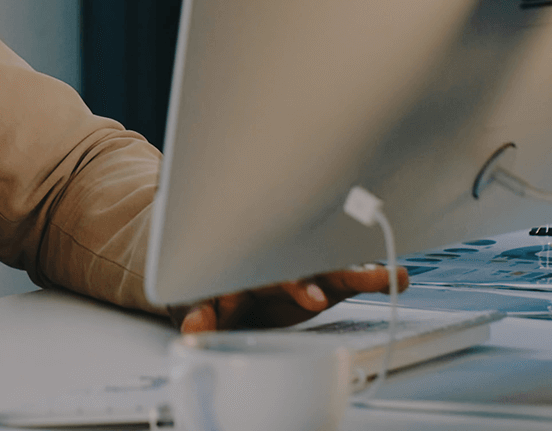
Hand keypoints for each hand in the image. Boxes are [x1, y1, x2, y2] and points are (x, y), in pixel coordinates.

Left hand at [169, 264, 410, 332]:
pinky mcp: (320, 281)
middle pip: (306, 264)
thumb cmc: (207, 284)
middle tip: (347, 287)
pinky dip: (369, 277)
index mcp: (249, 264)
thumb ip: (198, 313)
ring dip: (359, 270)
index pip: (272, 271)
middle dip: (327, 276)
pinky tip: (396, 278)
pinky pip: (347, 277)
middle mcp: (280, 261)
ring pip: (331, 265)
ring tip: (389, 276)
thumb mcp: (195, 299)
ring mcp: (302, 269)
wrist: (217, 273)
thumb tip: (195, 329)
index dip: (292, 284)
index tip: (312, 297)